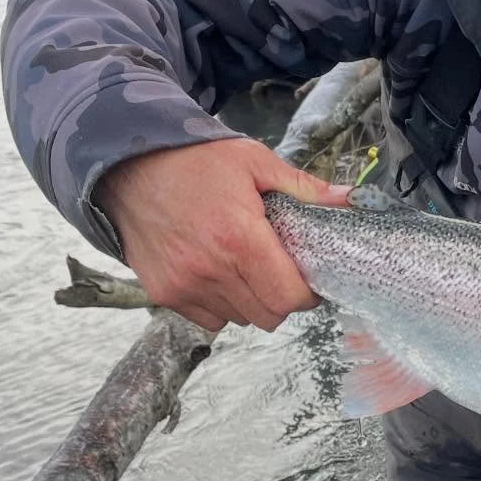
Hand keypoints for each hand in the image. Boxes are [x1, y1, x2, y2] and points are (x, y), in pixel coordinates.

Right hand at [94, 138, 353, 332]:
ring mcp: (183, 285)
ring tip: (248, 267)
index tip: (311, 279)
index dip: (309, 294)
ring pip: (240, 319)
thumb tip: (352, 199)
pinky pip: (208, 318)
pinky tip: (220, 272)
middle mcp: (210, 270)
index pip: (289, 297)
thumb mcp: (256, 162)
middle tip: (283, 271)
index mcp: (240, 239)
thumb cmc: (196, 160)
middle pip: (268, 315)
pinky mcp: (162, 292)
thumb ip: (305, 187)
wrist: (128, 164)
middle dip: (284, 298)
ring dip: (253, 302)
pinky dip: (222, 305)